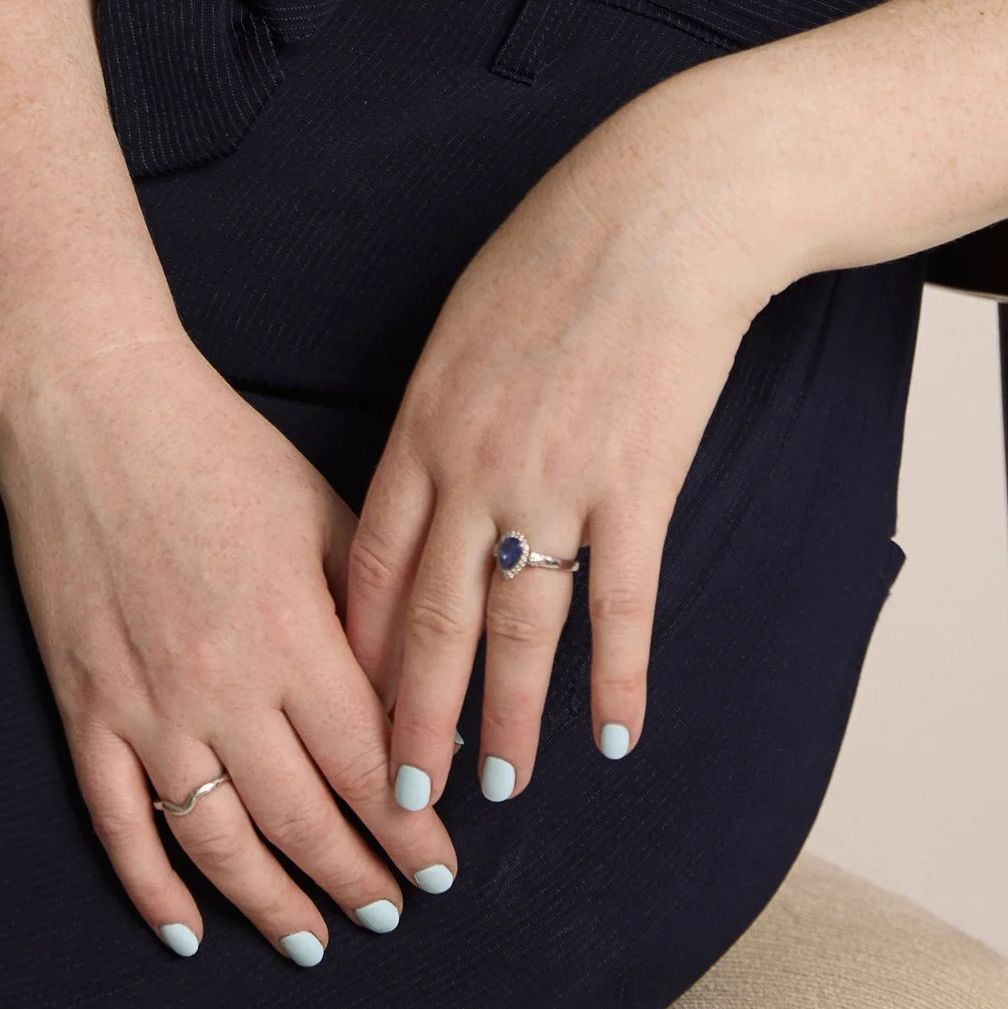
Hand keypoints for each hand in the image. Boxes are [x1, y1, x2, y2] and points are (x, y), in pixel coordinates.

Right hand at [0, 333, 459, 960]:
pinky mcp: (83, 706)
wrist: (91, 410)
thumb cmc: (220, 449)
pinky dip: (152, 888)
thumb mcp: (323, 511)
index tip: (442, 864)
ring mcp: (145, 704)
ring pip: (217, 840)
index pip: (367, 761)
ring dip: (271, 903)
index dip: (410, 823)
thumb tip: (423, 699)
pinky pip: (118, 822)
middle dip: (356, 876)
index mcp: (291, 632)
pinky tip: (188, 932)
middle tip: (395, 913)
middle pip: (302, 816)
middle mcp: (221, 685)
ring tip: (314, 942)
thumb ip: (374, 610)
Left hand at [343, 78, 769, 811]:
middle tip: (402, 800)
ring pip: (519, 629)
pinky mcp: (638, 481)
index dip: (355, 653)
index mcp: (423, 423)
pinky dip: (617, 677)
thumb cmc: (560, 251)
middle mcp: (477, 464)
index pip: (368, 566)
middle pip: (429, 618)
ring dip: (509, 718)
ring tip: (500, 787)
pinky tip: (615, 735)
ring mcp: (557, 478)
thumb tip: (418, 489)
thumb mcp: (462, 325)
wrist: (664, 208)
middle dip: (412, 719)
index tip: (343, 718)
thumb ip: (436, 416)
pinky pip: (621, 602)